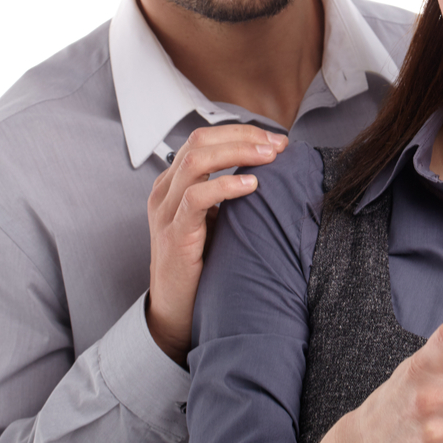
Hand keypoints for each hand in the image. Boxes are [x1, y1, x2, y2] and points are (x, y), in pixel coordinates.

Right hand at [145, 124, 287, 363]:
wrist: (177, 310)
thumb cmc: (201, 263)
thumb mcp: (213, 219)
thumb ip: (228, 193)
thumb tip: (269, 169)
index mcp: (173, 182)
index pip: (204, 138)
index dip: (241, 132)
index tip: (275, 139)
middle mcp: (165, 190)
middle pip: (199, 140)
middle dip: (243, 136)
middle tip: (277, 144)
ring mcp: (166, 211)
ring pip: (196, 161)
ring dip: (238, 152)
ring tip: (269, 157)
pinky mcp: (174, 234)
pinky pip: (196, 198)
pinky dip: (226, 186)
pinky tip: (252, 186)